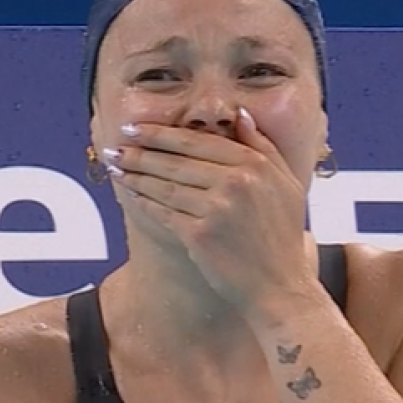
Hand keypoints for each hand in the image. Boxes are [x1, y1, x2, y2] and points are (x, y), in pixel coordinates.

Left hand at [109, 109, 315, 315]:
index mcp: (254, 165)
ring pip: (165, 186)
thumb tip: (239, 115)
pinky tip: (131, 193)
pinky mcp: (200, 235)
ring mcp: (216, 209)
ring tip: (116, 166)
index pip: (198, 142)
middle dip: (140, 151)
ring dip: (135, 175)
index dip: (161, 134)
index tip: (136, 128)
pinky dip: (144, 201)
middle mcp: (235, 182)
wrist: (281, 287)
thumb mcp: (287, 184)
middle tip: (115, 145)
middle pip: (176, 161)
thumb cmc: (283, 237)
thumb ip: (264, 146)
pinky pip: (164, 212)